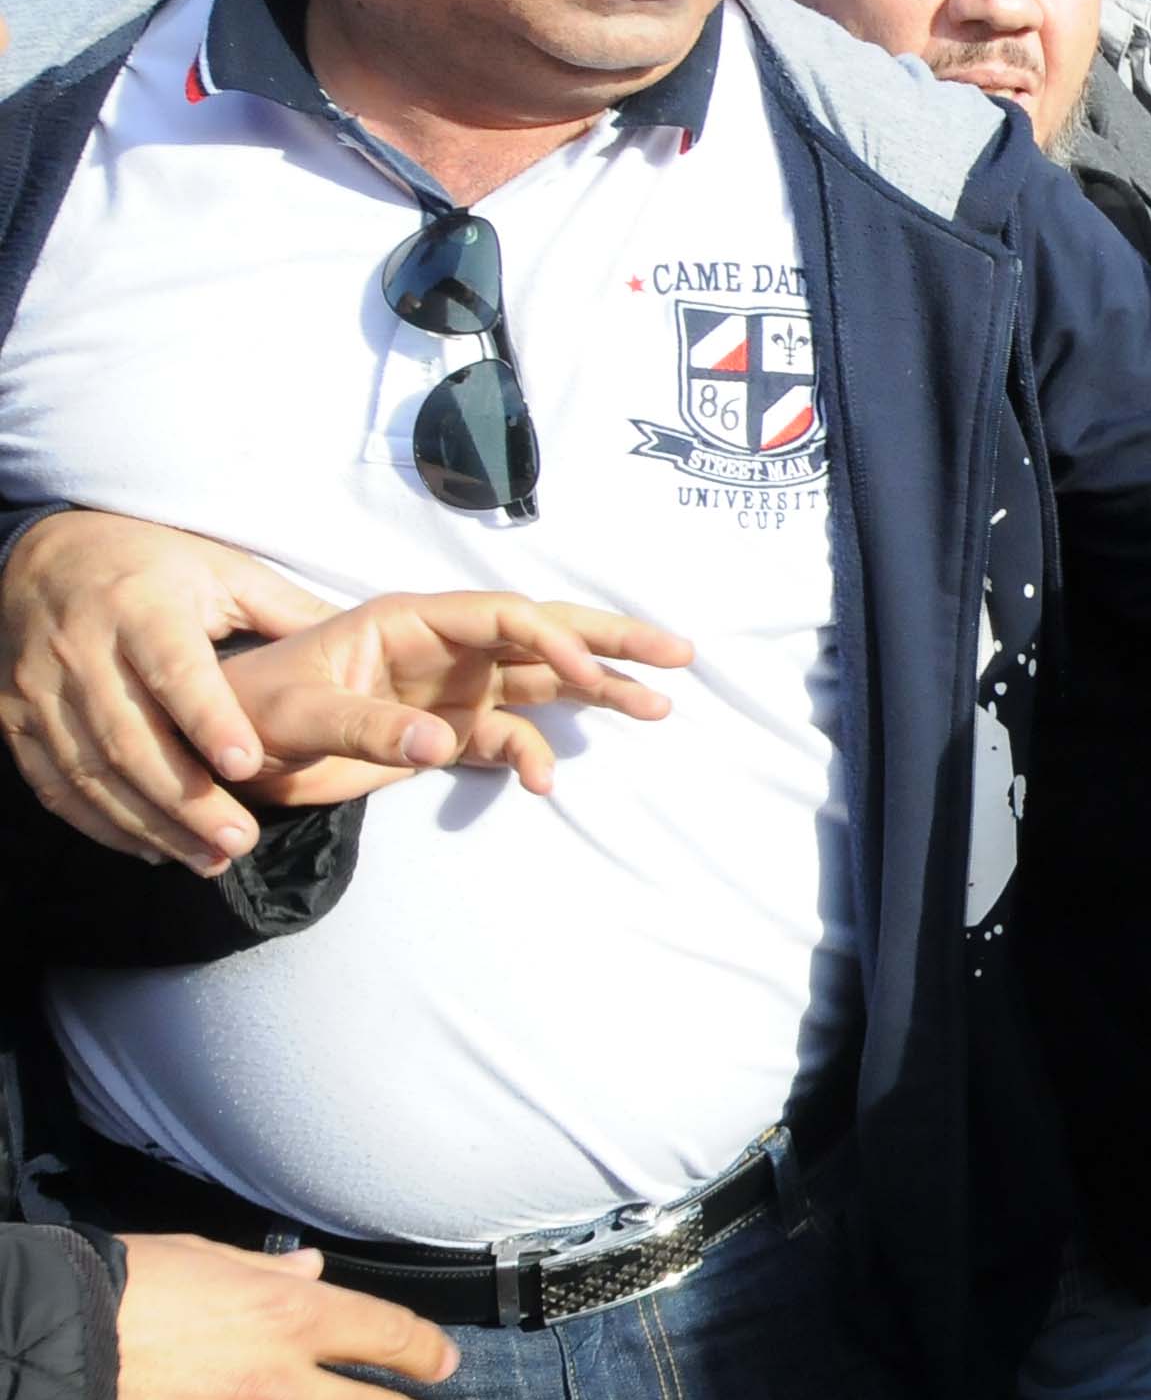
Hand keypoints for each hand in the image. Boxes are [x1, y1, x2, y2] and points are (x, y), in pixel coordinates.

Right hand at [3, 513, 337, 869]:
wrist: (42, 555)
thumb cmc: (152, 565)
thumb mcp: (221, 570)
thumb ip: (287, 611)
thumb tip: (366, 642)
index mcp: (140, 607)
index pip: (175, 670)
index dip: (208, 720)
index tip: (246, 764)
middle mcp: (81, 648)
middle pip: (130, 737)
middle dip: (184, 798)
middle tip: (239, 841)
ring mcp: (39, 686)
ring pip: (90, 770)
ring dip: (148, 824)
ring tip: (208, 859)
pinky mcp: (11, 716)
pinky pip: (53, 783)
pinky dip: (99, 823)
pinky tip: (150, 850)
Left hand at [218, 593, 688, 811]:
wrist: (221, 756)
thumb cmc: (251, 716)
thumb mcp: (302, 718)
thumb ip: (373, 727)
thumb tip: (448, 742)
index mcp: (411, 622)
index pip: (503, 617)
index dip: (551, 638)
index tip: (583, 674)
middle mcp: (444, 649)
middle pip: (543, 635)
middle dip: (610, 643)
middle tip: (679, 652)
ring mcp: (450, 691)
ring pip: (541, 683)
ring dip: (597, 693)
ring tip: (658, 705)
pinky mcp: (446, 734)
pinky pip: (507, 739)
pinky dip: (533, 757)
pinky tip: (547, 782)